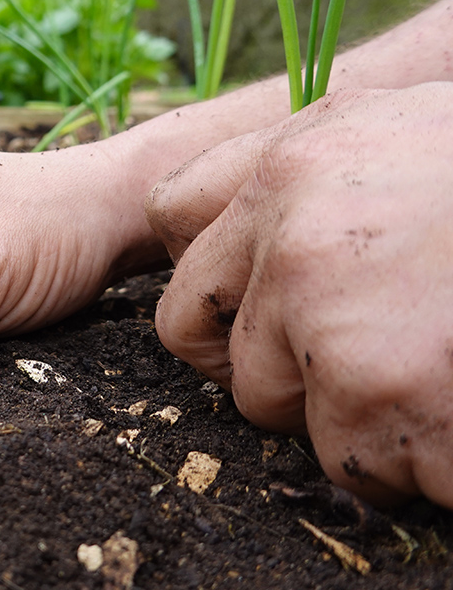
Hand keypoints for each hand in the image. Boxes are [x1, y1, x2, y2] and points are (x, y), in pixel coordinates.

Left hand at [146, 85, 452, 506]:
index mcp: (292, 169)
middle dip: (287, 377)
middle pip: (225, 359)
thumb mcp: (397, 128)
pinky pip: (374, 472)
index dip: (216, 296)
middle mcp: (296, 247)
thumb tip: (250, 244)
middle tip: (377, 361)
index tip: (261, 315)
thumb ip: (305, 177)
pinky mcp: (392, 407)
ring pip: (300, 426)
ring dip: (370, 425)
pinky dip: (428, 463)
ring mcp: (340, 332)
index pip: (174, 238)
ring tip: (448, 369)